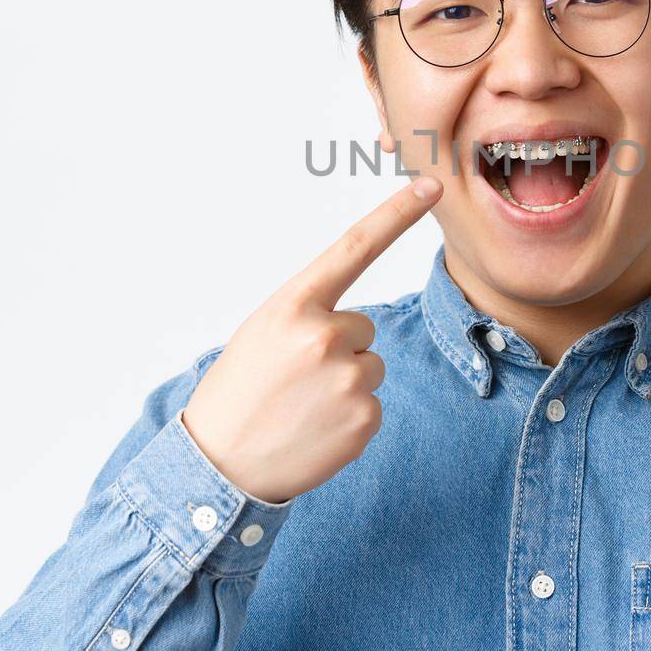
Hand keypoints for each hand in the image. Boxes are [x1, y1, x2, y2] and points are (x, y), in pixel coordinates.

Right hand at [181, 176, 442, 503]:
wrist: (218, 464)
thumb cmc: (240, 391)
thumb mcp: (263, 333)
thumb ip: (310, 314)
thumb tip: (357, 326)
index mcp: (294, 305)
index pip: (355, 247)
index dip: (397, 214)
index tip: (432, 186)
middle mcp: (325, 335)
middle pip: (363, 327)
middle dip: (339, 349)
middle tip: (295, 379)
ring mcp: (348, 378)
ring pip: (370, 366)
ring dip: (344, 384)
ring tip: (301, 406)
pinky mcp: (365, 418)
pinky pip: (373, 404)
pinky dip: (349, 418)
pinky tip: (315, 429)